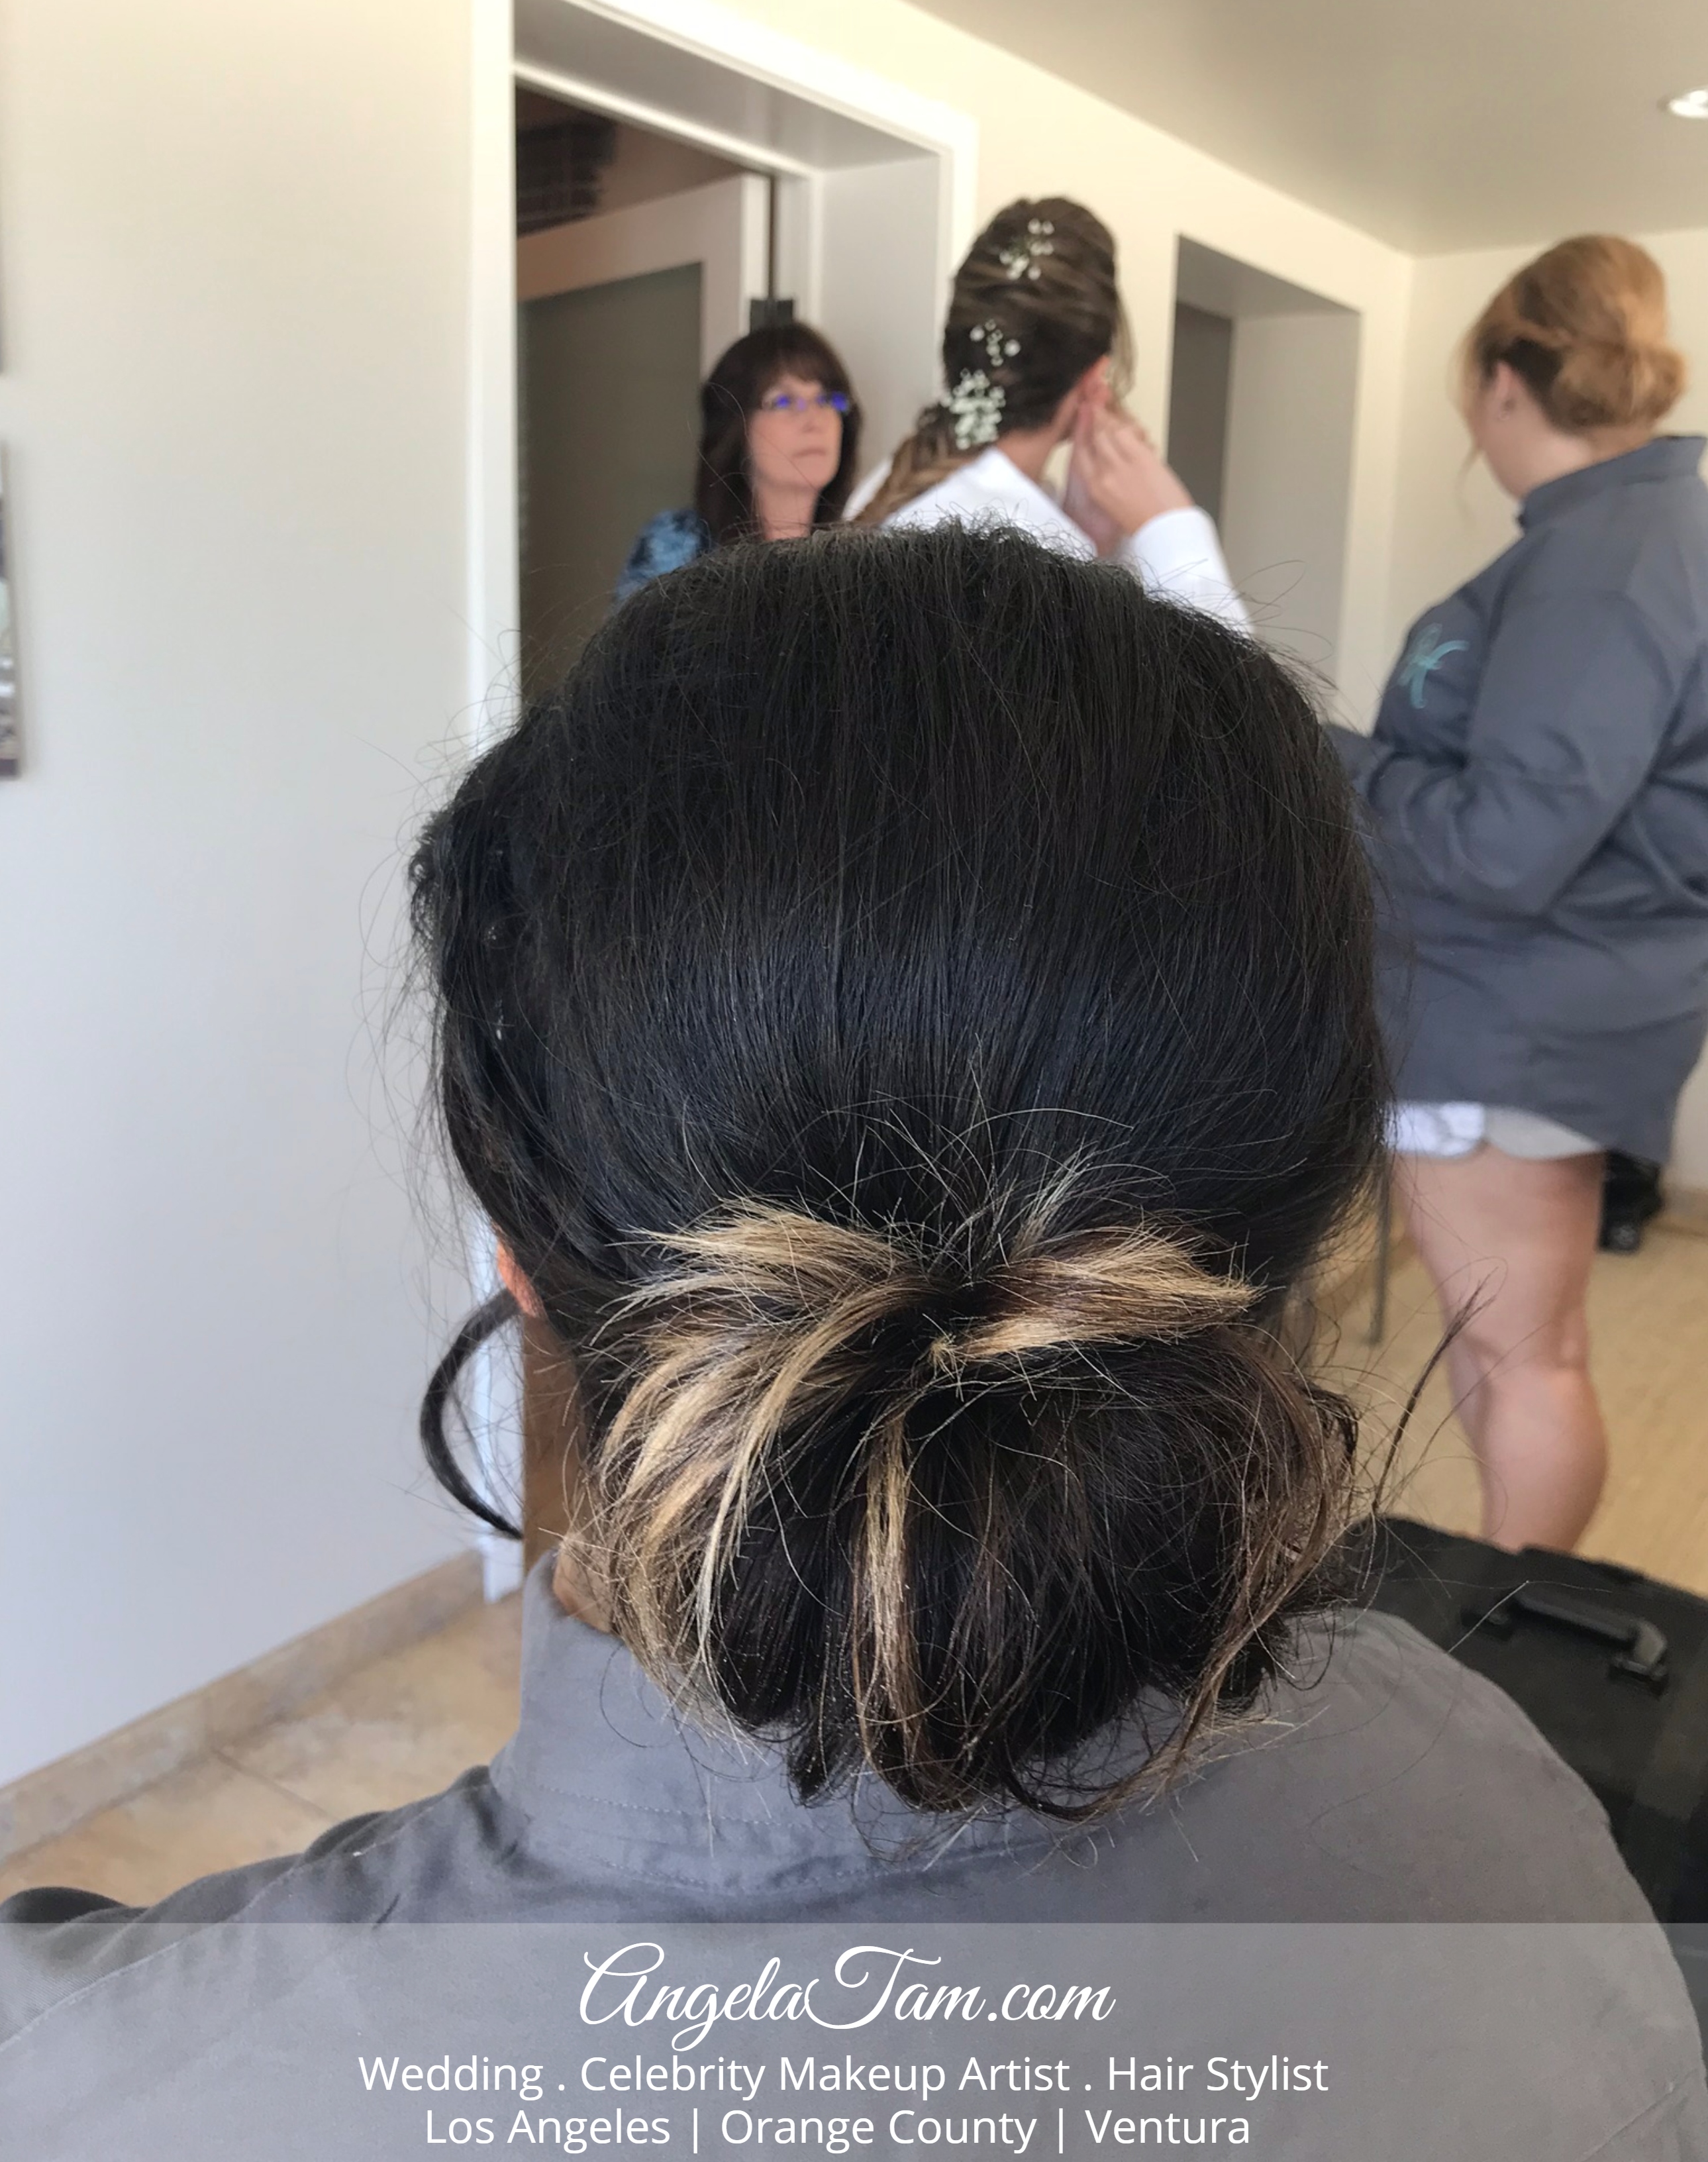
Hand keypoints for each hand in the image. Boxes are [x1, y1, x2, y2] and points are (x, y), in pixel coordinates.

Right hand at [1068, 405, 1193, 544]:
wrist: (1164, 528)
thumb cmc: (1145, 520)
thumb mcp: (1117, 502)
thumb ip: (1111, 478)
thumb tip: (1114, 456)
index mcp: (1095, 489)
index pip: (1080, 452)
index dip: (1080, 430)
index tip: (1083, 415)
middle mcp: (1101, 474)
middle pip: (1093, 436)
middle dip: (1095, 416)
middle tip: (1097, 401)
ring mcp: (1118, 464)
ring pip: (1107, 430)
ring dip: (1110, 415)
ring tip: (1111, 405)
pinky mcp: (1137, 456)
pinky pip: (1126, 431)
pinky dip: (1126, 422)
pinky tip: (1128, 420)